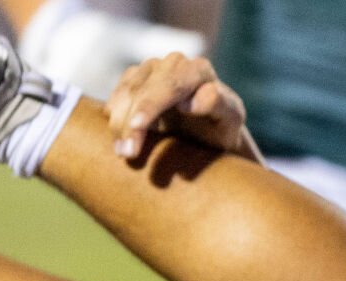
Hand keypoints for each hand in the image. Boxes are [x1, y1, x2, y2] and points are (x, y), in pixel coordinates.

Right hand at [105, 54, 258, 162]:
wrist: (210, 133)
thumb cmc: (222, 129)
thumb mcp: (231, 120)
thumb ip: (219, 104)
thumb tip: (191, 102)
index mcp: (199, 69)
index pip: (170, 84)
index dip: (150, 105)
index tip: (137, 127)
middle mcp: (174, 63)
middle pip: (144, 88)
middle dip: (131, 120)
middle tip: (127, 152)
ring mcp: (151, 69)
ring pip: (127, 92)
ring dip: (119, 123)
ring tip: (122, 152)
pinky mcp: (135, 79)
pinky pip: (118, 95)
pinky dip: (114, 117)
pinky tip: (116, 138)